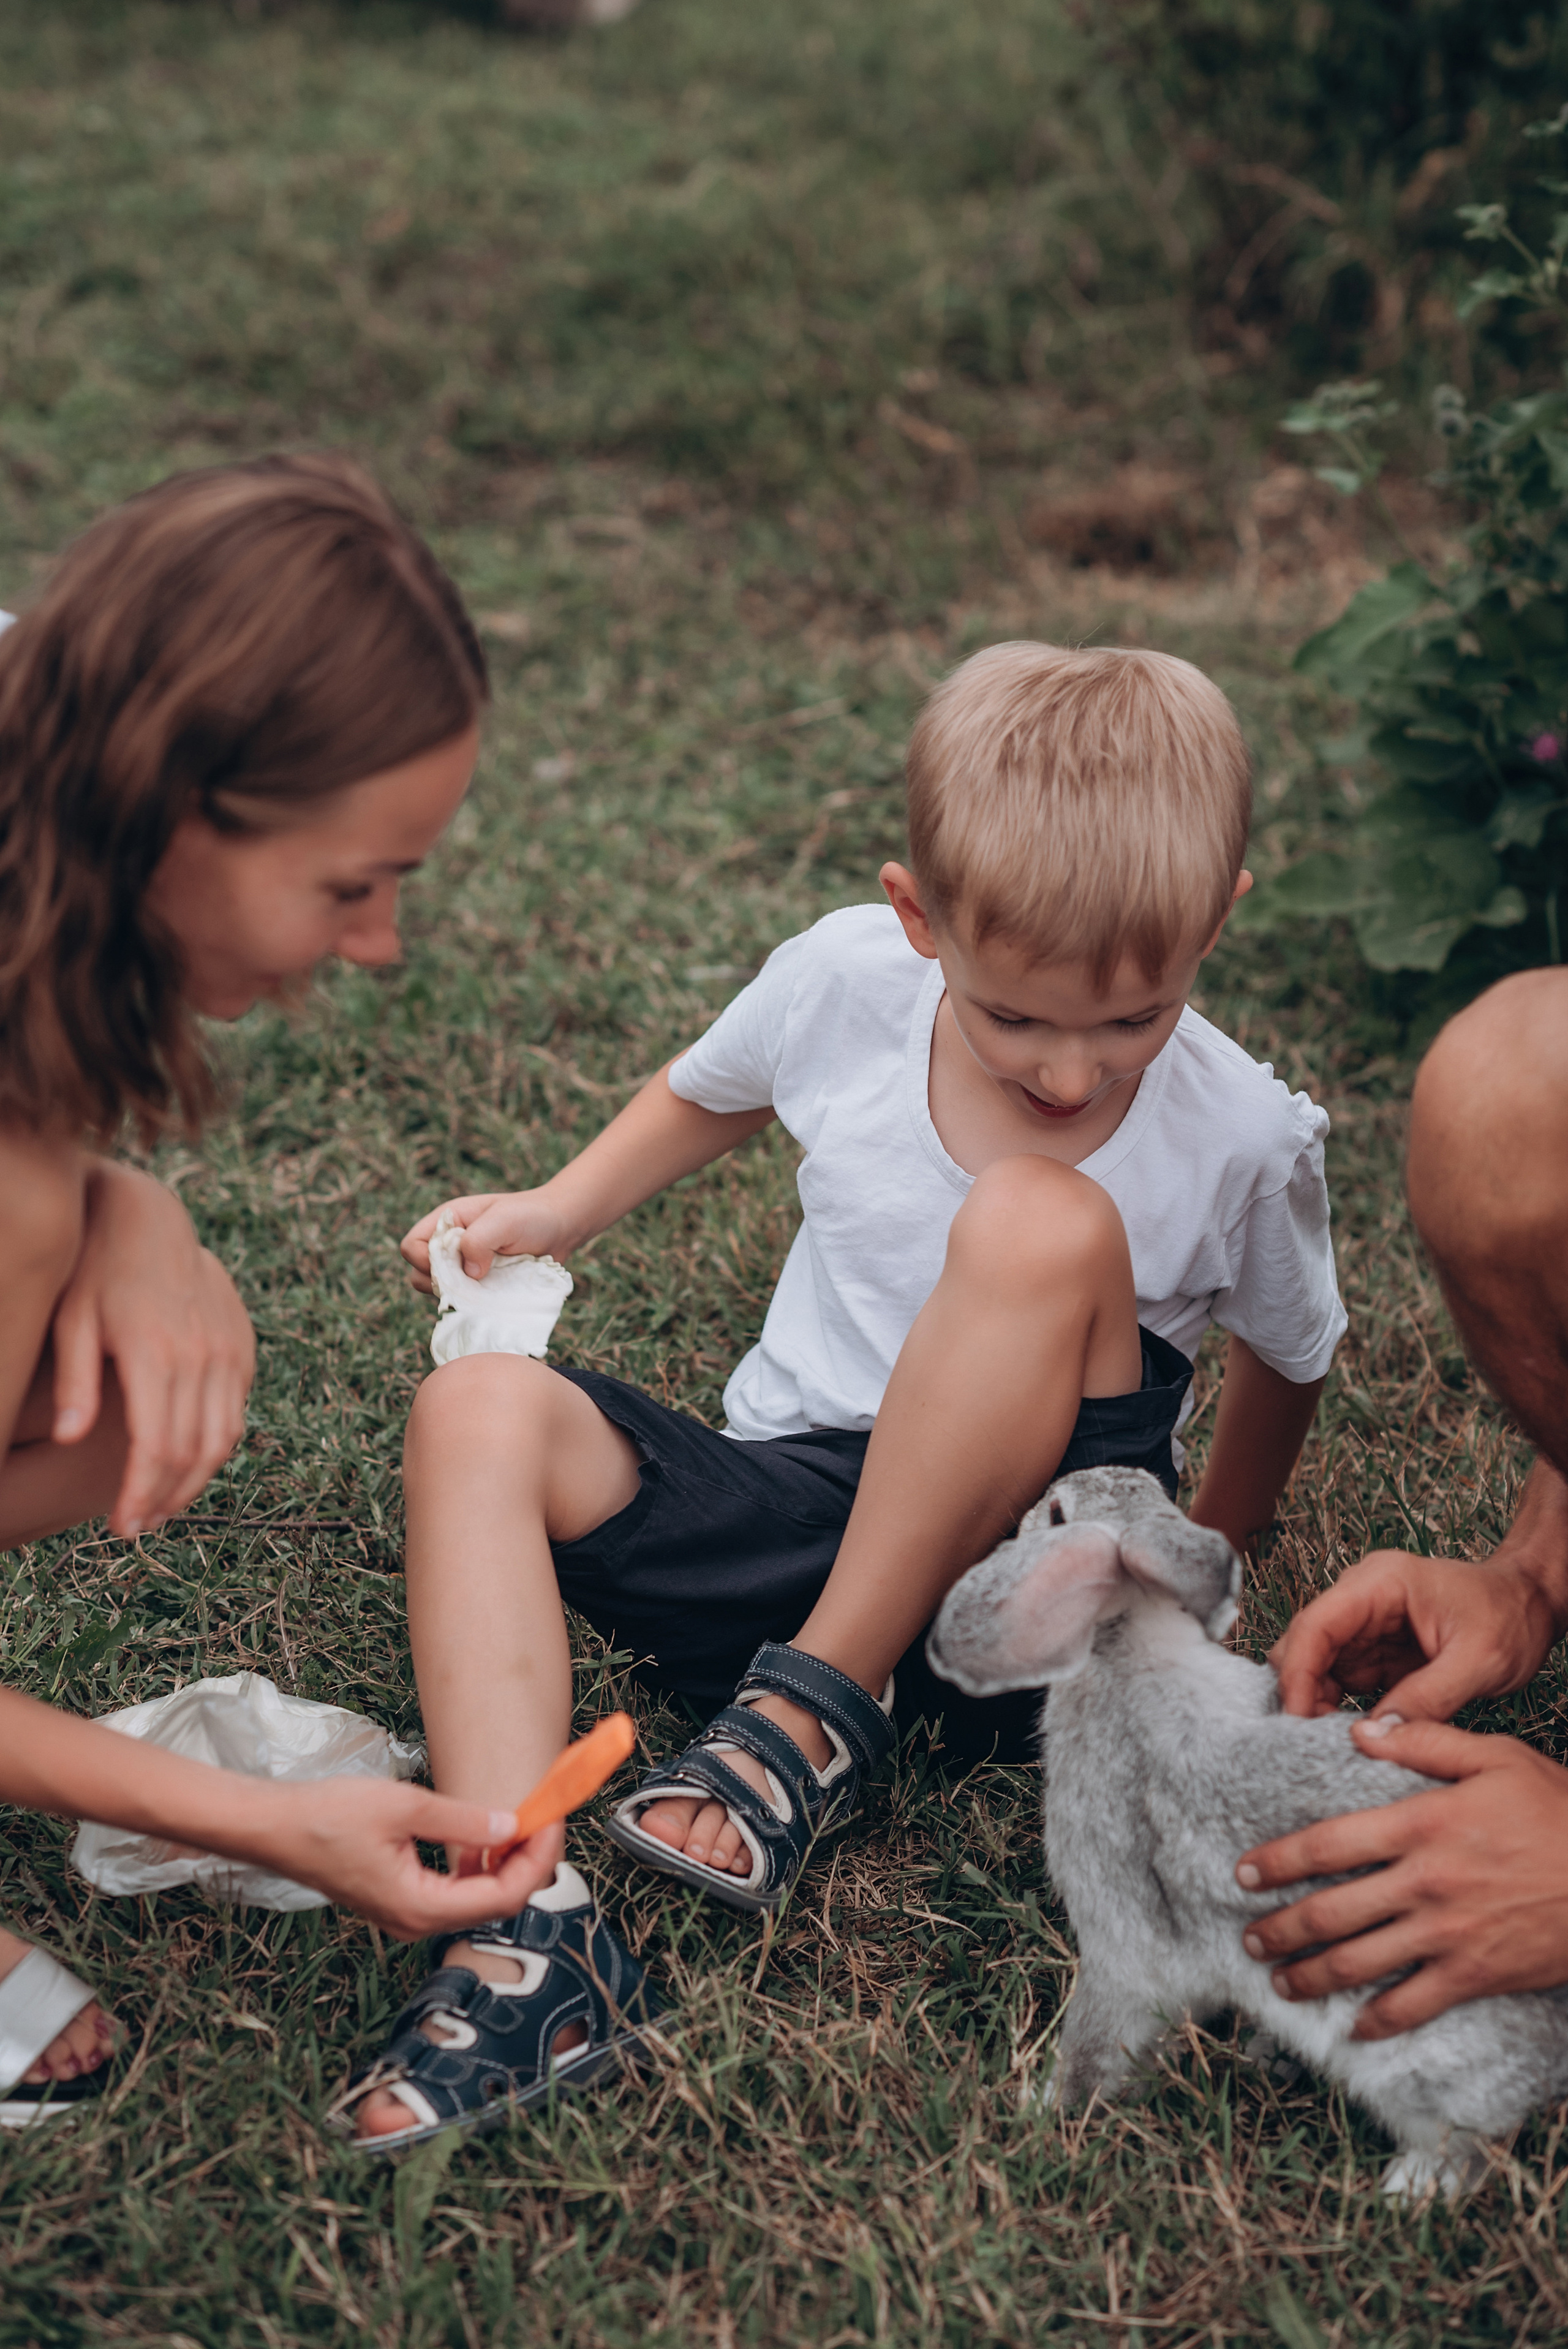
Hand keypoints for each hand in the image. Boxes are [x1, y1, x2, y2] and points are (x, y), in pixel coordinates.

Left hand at [52, 1163, 254, 1537]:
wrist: (150, 1221)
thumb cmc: (96, 1273)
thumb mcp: (71, 1320)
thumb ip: (75, 1380)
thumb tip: (69, 1438)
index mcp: (157, 1353)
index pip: (158, 1447)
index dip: (141, 1493)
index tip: (123, 1525)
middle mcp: (203, 1355)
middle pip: (194, 1452)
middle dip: (166, 1498)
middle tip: (138, 1526)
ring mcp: (229, 1349)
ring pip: (224, 1438)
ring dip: (195, 1481)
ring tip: (162, 1505)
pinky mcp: (242, 1345)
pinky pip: (237, 1411)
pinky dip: (216, 1446)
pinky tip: (185, 1461)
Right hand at [252, 1777, 565, 1939]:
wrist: (275, 1828)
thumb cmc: (328, 1817)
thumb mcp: (404, 1807)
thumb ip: (461, 1819)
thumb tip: (511, 1825)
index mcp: (418, 1907)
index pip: (502, 1897)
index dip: (536, 1860)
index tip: (552, 1822)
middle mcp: (415, 1923)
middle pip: (495, 1904)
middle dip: (526, 1862)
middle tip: (544, 1819)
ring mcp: (405, 1916)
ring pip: (475, 1901)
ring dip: (502, 1864)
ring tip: (518, 1822)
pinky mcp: (398, 1901)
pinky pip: (453, 1894)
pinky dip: (475, 1867)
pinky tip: (479, 1836)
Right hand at [400, 1189, 574, 1292]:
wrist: (561, 1229)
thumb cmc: (531, 1217)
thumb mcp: (504, 1220)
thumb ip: (479, 1240)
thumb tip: (468, 1273)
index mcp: (447, 1222)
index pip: (412, 1246)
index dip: (424, 1259)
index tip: (453, 1265)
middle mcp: (450, 1247)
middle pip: (419, 1274)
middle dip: (440, 1283)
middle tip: (472, 1281)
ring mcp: (465, 1270)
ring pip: (441, 1293)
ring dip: (459, 1297)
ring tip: (486, 1289)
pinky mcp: (481, 1288)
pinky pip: (465, 1304)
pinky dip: (474, 1306)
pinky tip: (494, 1300)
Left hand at [1235, 1718, 1567, 2034]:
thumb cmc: (1558, 1810)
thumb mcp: (1495, 1758)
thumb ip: (1424, 1742)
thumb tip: (1361, 1730)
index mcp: (1420, 1824)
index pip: (1326, 1844)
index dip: (1277, 1862)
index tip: (1243, 1875)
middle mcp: (1423, 1882)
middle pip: (1330, 1912)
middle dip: (1281, 1930)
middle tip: (1250, 1940)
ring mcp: (1447, 1934)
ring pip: (1359, 1963)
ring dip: (1311, 1977)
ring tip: (1281, 1983)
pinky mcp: (1475, 1974)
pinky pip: (1413, 2006)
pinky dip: (1377, 2022)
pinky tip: (1352, 2029)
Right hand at [1269, 1547, 1560, 1721]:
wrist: (1531, 1603)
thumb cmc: (1511, 1617)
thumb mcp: (1478, 1663)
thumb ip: (1427, 1698)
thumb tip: (1375, 1735)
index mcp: (1381, 1583)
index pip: (1317, 1625)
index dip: (1298, 1673)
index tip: (1297, 1720)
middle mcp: (1363, 1596)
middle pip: (1306, 1642)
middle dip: (1302, 1689)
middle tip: (1311, 1739)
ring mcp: (1367, 1621)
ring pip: (1317, 1662)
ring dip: (1317, 1699)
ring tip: (1331, 1740)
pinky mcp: (1374, 1646)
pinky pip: (1340, 1676)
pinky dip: (1337, 1704)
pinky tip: (1350, 1730)